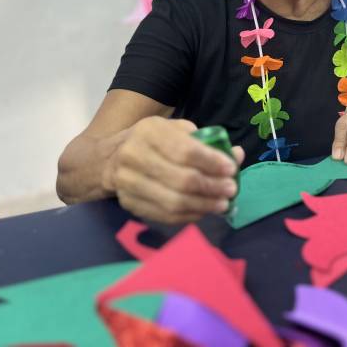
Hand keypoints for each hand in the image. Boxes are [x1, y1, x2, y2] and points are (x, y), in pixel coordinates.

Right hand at [102, 117, 243, 223]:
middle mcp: (134, 156)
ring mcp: (128, 183)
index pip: (185, 151)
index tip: (231, 169)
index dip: (211, 162)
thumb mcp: (176, 130)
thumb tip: (236, 154)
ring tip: (223, 204)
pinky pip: (164, 215)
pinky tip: (204, 211)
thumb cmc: (153, 141)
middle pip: (181, 179)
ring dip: (203, 205)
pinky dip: (189, 215)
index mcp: (149, 132)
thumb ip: (206, 141)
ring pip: (173, 201)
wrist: (109, 159)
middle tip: (231, 190)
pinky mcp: (129, 204)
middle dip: (211, 187)